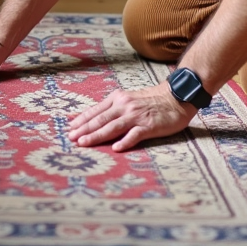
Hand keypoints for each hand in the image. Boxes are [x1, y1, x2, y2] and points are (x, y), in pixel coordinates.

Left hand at [67, 82, 195, 151]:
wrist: (176, 97)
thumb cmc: (152, 100)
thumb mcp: (129, 99)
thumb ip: (114, 108)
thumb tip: (96, 119)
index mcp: (118, 98)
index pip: (96, 110)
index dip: (82, 120)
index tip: (70, 128)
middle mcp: (125, 106)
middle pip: (101, 119)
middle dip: (84, 129)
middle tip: (70, 138)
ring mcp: (136, 116)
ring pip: (113, 127)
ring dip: (97, 136)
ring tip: (84, 143)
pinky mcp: (149, 125)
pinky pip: (135, 134)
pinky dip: (125, 141)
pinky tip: (116, 148)